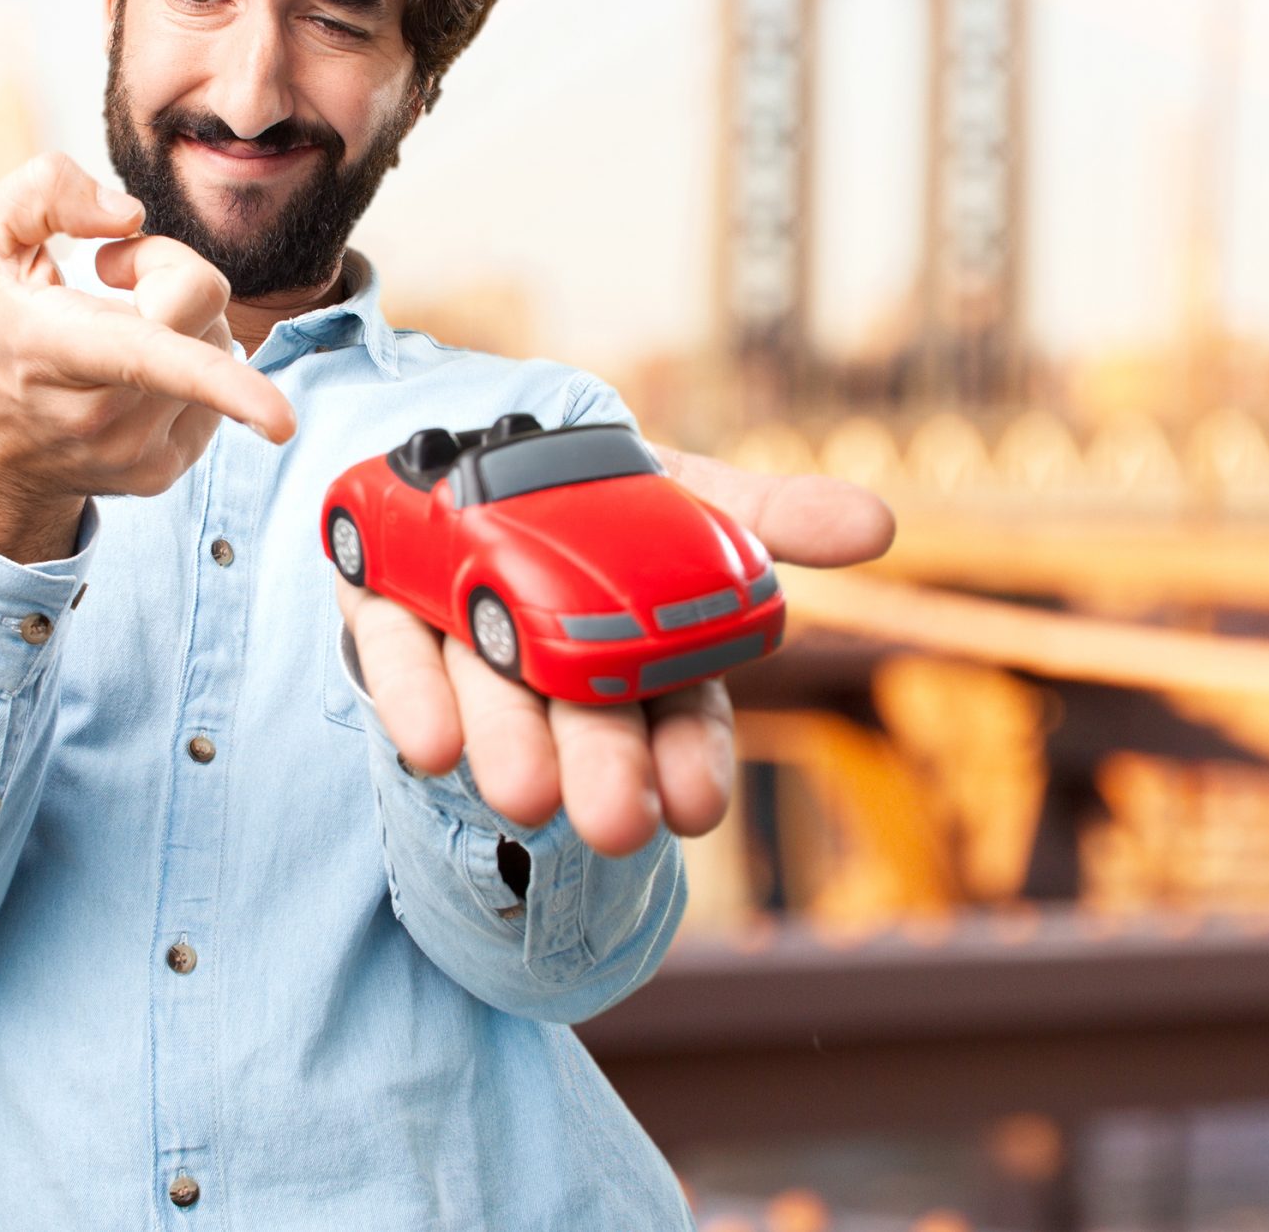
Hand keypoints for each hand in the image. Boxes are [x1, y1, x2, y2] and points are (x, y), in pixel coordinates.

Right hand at [0, 152, 296, 560]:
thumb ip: (43, 191)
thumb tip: (130, 215)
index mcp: (57, 352)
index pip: (151, 359)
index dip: (226, 383)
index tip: (282, 420)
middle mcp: (101, 416)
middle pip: (204, 306)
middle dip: (169, 266)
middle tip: (114, 274)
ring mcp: (138, 453)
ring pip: (221, 343)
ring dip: (183, 317)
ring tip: (121, 327)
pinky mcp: (166, 469)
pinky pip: (220, 388)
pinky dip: (190, 363)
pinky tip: (137, 373)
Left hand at [333, 443, 894, 856]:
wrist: (474, 442)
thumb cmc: (600, 492)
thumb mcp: (692, 490)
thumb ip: (772, 513)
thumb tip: (882, 525)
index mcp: (640, 644)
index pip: (678, 715)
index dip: (690, 758)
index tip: (699, 807)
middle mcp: (557, 660)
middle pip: (586, 722)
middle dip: (602, 771)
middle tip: (612, 826)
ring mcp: (469, 638)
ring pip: (495, 699)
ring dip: (509, 746)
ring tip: (520, 794)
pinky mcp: (385, 608)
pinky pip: (394, 653)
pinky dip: (412, 695)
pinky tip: (426, 742)